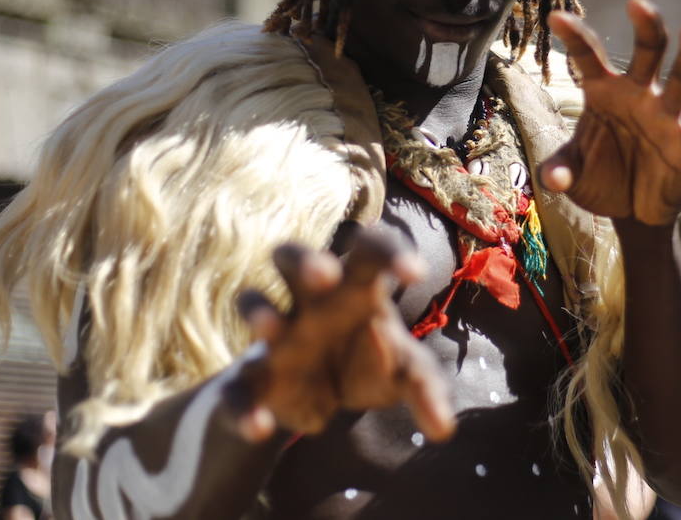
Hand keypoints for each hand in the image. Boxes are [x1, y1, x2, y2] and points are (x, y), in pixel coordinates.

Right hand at [225, 227, 455, 443]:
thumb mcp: (404, 373)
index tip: (417, 273)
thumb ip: (425, 390)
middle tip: (325, 274)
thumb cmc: (367, 364)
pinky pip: (236, 387)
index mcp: (354, 288)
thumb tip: (444, 429)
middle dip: (305, 260)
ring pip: (252, 301)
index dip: (390, 252)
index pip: (369, 250)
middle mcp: (310, 304)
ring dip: (259, 310)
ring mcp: (276, 337)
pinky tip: (260, 427)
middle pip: (294, 258)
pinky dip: (242, 406)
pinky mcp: (252, 379)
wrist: (315, 399)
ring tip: (272, 328)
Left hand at [540, 0, 680, 225]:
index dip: (574, 36)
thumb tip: (554, 179)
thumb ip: (560, 170)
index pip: (589, 56)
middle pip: (647, 52)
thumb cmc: (601, 175)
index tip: (555, 16)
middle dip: (646, 26)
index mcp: (604, 91)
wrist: (633, 208)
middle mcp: (637, 95)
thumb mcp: (573, 172)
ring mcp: (665, 118)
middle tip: (638, 3)